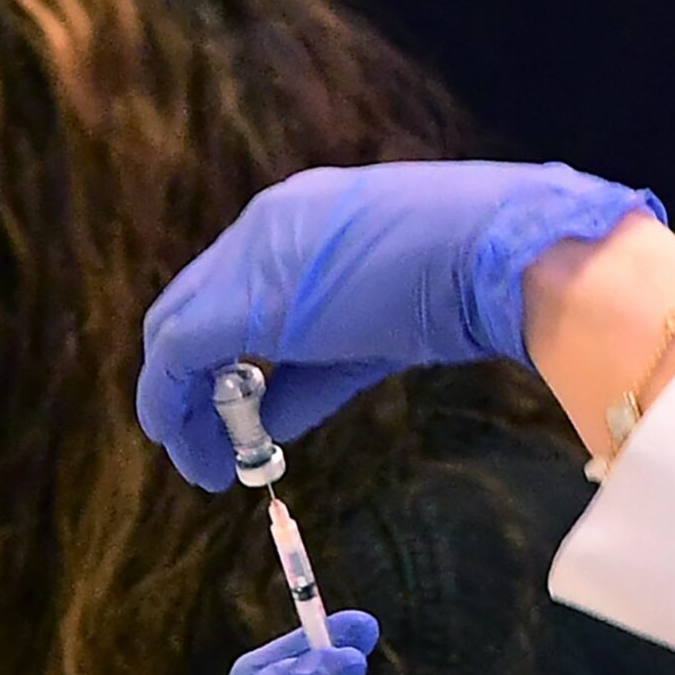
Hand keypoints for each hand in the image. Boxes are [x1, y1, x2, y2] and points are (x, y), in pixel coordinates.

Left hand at [138, 161, 661, 488]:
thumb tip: (289, 415)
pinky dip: (171, 409)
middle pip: (200, 303)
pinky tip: (195, 455)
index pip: (250, 282)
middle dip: (200, 381)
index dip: (239, 349)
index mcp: (317, 210)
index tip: (251, 402)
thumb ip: (336, 361)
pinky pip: (176, 359)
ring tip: (204, 463)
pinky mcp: (241, 303)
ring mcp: (252, 257)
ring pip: (177, 331)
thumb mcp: (402, 318)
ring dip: (185, 405)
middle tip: (212, 441)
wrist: (503, 255)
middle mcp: (272, 221)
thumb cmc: (485, 278)